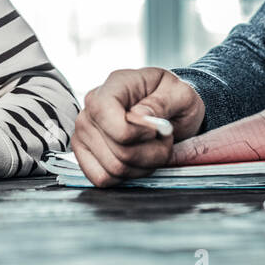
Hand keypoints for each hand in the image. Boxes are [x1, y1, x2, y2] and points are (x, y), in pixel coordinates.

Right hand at [71, 67, 205, 186]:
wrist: (169, 111)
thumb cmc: (173, 100)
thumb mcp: (181, 93)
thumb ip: (162, 103)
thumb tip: (137, 116)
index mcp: (114, 85)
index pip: (105, 112)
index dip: (135, 132)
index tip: (156, 131)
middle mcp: (92, 108)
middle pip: (118, 149)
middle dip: (152, 153)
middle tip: (164, 140)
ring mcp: (84, 132)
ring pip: (113, 168)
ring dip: (144, 165)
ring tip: (154, 148)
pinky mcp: (84, 154)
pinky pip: (102, 178)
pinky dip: (127, 176)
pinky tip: (139, 161)